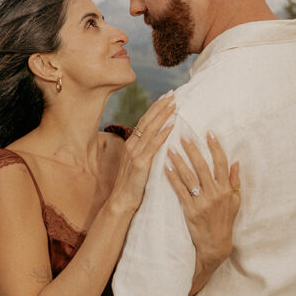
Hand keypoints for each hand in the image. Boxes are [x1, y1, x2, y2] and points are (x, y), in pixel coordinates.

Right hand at [108, 92, 175, 213]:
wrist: (122, 201)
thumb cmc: (133, 185)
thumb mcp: (139, 164)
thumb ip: (146, 151)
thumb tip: (158, 141)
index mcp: (131, 144)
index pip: (144, 121)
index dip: (155, 108)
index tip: (166, 97)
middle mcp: (132, 145)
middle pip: (147, 120)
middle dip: (160, 106)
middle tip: (172, 94)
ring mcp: (135, 153)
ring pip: (150, 129)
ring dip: (163, 115)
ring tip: (174, 105)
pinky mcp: (140, 163)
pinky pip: (153, 145)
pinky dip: (162, 134)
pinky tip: (171, 126)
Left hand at [165, 132, 239, 290]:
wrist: (215, 244)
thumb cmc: (225, 221)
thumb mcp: (235, 201)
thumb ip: (235, 181)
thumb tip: (236, 162)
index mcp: (226, 189)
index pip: (221, 163)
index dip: (215, 147)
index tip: (209, 133)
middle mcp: (215, 193)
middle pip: (203, 166)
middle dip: (193, 149)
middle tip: (183, 135)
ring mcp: (202, 202)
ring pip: (189, 177)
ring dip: (179, 161)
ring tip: (170, 148)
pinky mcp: (190, 210)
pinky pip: (180, 191)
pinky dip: (172, 178)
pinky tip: (165, 168)